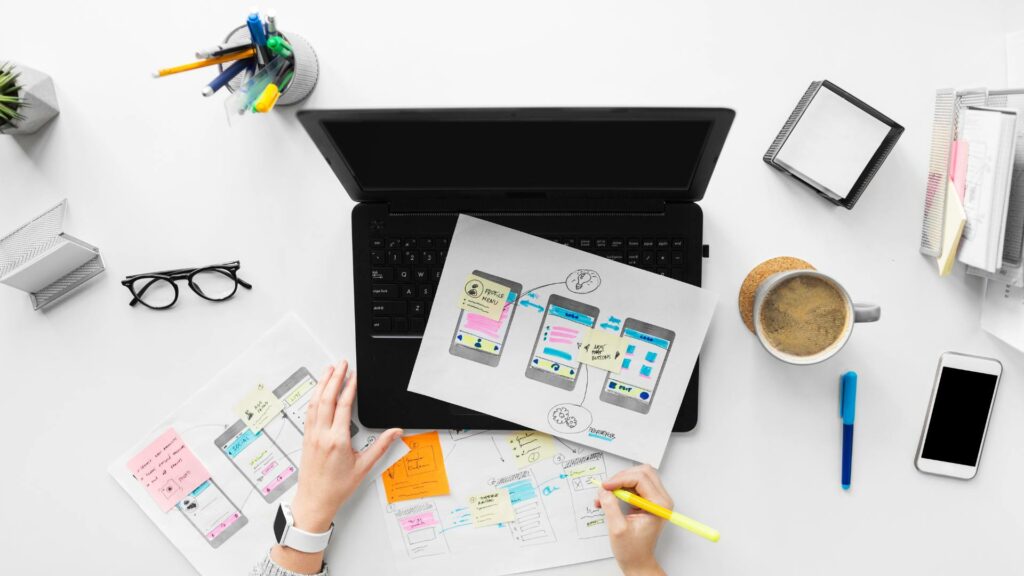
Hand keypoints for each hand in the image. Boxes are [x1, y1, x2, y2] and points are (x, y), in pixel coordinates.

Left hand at [272, 361, 401, 573]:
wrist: (314, 502)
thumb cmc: (337, 488)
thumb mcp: (364, 467)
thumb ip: (380, 446)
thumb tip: (395, 432)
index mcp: (337, 440)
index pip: (344, 405)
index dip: (349, 387)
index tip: (354, 375)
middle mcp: (322, 434)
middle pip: (327, 398)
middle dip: (334, 378)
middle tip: (341, 364)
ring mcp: (312, 435)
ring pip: (315, 403)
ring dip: (322, 384)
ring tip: (328, 371)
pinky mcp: (306, 438)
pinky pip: (309, 412)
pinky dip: (314, 398)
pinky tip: (317, 392)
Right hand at [595, 465, 671, 575]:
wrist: (638, 561)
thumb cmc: (633, 550)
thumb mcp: (618, 529)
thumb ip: (611, 507)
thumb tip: (604, 490)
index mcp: (659, 506)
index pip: (641, 479)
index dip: (620, 479)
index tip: (606, 487)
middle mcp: (660, 500)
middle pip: (642, 472)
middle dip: (621, 478)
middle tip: (607, 488)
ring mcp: (655, 500)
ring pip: (638, 476)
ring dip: (620, 482)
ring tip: (607, 495)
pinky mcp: (648, 501)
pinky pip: (635, 485)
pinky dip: (621, 488)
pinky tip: (610, 498)